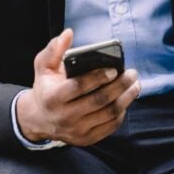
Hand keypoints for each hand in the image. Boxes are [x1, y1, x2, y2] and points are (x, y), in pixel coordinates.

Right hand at [16, 28, 140, 146]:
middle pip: (98, 101)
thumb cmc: (45, 88)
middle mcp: (64, 116)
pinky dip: (121, 113)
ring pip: (108, 114)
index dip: (98, 77)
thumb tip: (68, 33)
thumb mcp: (43, 67)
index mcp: (52, 97)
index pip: (78, 87)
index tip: (114, 69)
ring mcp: (76, 130)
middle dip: (119, 86)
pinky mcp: (86, 139)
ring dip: (126, 99)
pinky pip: (109, 127)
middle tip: (131, 74)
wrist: (38, 119)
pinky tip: (126, 101)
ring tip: (135, 85)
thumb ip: (54, 49)